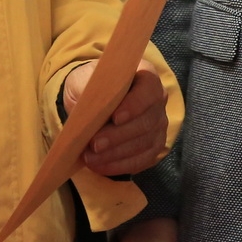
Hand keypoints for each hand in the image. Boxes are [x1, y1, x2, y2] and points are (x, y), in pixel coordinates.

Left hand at [63, 57, 169, 175]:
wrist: (93, 99)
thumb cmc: (91, 85)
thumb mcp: (83, 79)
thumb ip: (88, 90)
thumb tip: (87, 111)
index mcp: (145, 75)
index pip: (149, 88)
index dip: (135, 104)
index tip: (115, 118)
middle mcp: (158, 100)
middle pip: (146, 121)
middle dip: (119, 136)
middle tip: (94, 145)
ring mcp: (158, 124)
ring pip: (144, 143)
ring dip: (116, 154)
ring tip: (91, 158)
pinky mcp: (153, 146)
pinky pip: (142, 160)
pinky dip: (120, 165)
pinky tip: (99, 166)